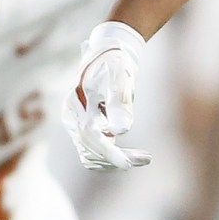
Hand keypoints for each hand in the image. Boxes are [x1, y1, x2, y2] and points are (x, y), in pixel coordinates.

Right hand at [65, 22, 151, 170]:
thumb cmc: (115, 62)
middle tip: (146, 158)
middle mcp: (72, 118)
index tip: (128, 164)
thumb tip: (121, 130)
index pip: (89, 135)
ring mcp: (76, 126)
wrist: (108, 56)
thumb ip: (119, 101)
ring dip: (115, 161)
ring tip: (143, 156)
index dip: (108, 152)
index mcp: (76, 103)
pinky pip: (95, 154)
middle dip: (117, 159)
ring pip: (92, 157)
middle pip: (90, 150)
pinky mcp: (85, 132)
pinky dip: (112, 158)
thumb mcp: (120, 76)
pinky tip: (132, 155)